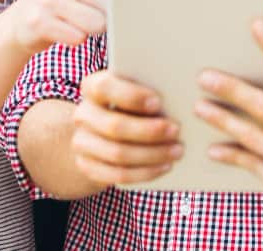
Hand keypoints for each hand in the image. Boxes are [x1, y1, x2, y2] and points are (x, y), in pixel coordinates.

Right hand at [2, 0, 106, 55]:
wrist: (24, 19)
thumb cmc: (68, 4)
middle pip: (111, 4)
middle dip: (110, 16)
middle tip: (96, 15)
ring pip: (96, 24)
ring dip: (93, 30)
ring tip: (81, 23)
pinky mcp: (38, 21)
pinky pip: (76, 37)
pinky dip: (76, 40)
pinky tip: (67, 32)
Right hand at [71, 70, 182, 187]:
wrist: (103, 132)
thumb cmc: (131, 103)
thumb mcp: (136, 90)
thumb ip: (149, 90)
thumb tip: (179, 96)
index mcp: (92, 87)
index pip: (104, 87)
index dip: (131, 96)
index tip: (158, 102)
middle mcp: (83, 114)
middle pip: (114, 126)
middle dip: (148, 131)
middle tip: (176, 130)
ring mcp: (82, 143)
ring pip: (118, 154)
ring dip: (152, 154)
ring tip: (177, 151)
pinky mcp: (88, 167)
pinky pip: (118, 175)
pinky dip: (145, 172)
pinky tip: (165, 166)